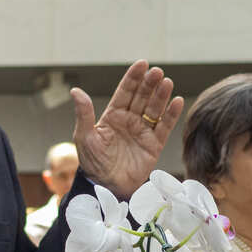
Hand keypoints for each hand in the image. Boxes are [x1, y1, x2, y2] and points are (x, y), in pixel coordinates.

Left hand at [71, 61, 182, 198]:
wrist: (106, 187)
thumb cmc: (92, 163)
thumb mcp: (84, 137)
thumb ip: (84, 114)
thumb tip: (75, 91)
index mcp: (113, 116)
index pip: (125, 92)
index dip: (133, 78)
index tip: (142, 64)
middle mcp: (129, 121)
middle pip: (142, 97)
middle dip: (149, 84)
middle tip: (157, 72)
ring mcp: (143, 132)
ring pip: (155, 109)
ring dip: (161, 96)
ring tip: (167, 82)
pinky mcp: (154, 145)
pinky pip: (164, 127)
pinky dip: (171, 115)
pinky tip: (176, 101)